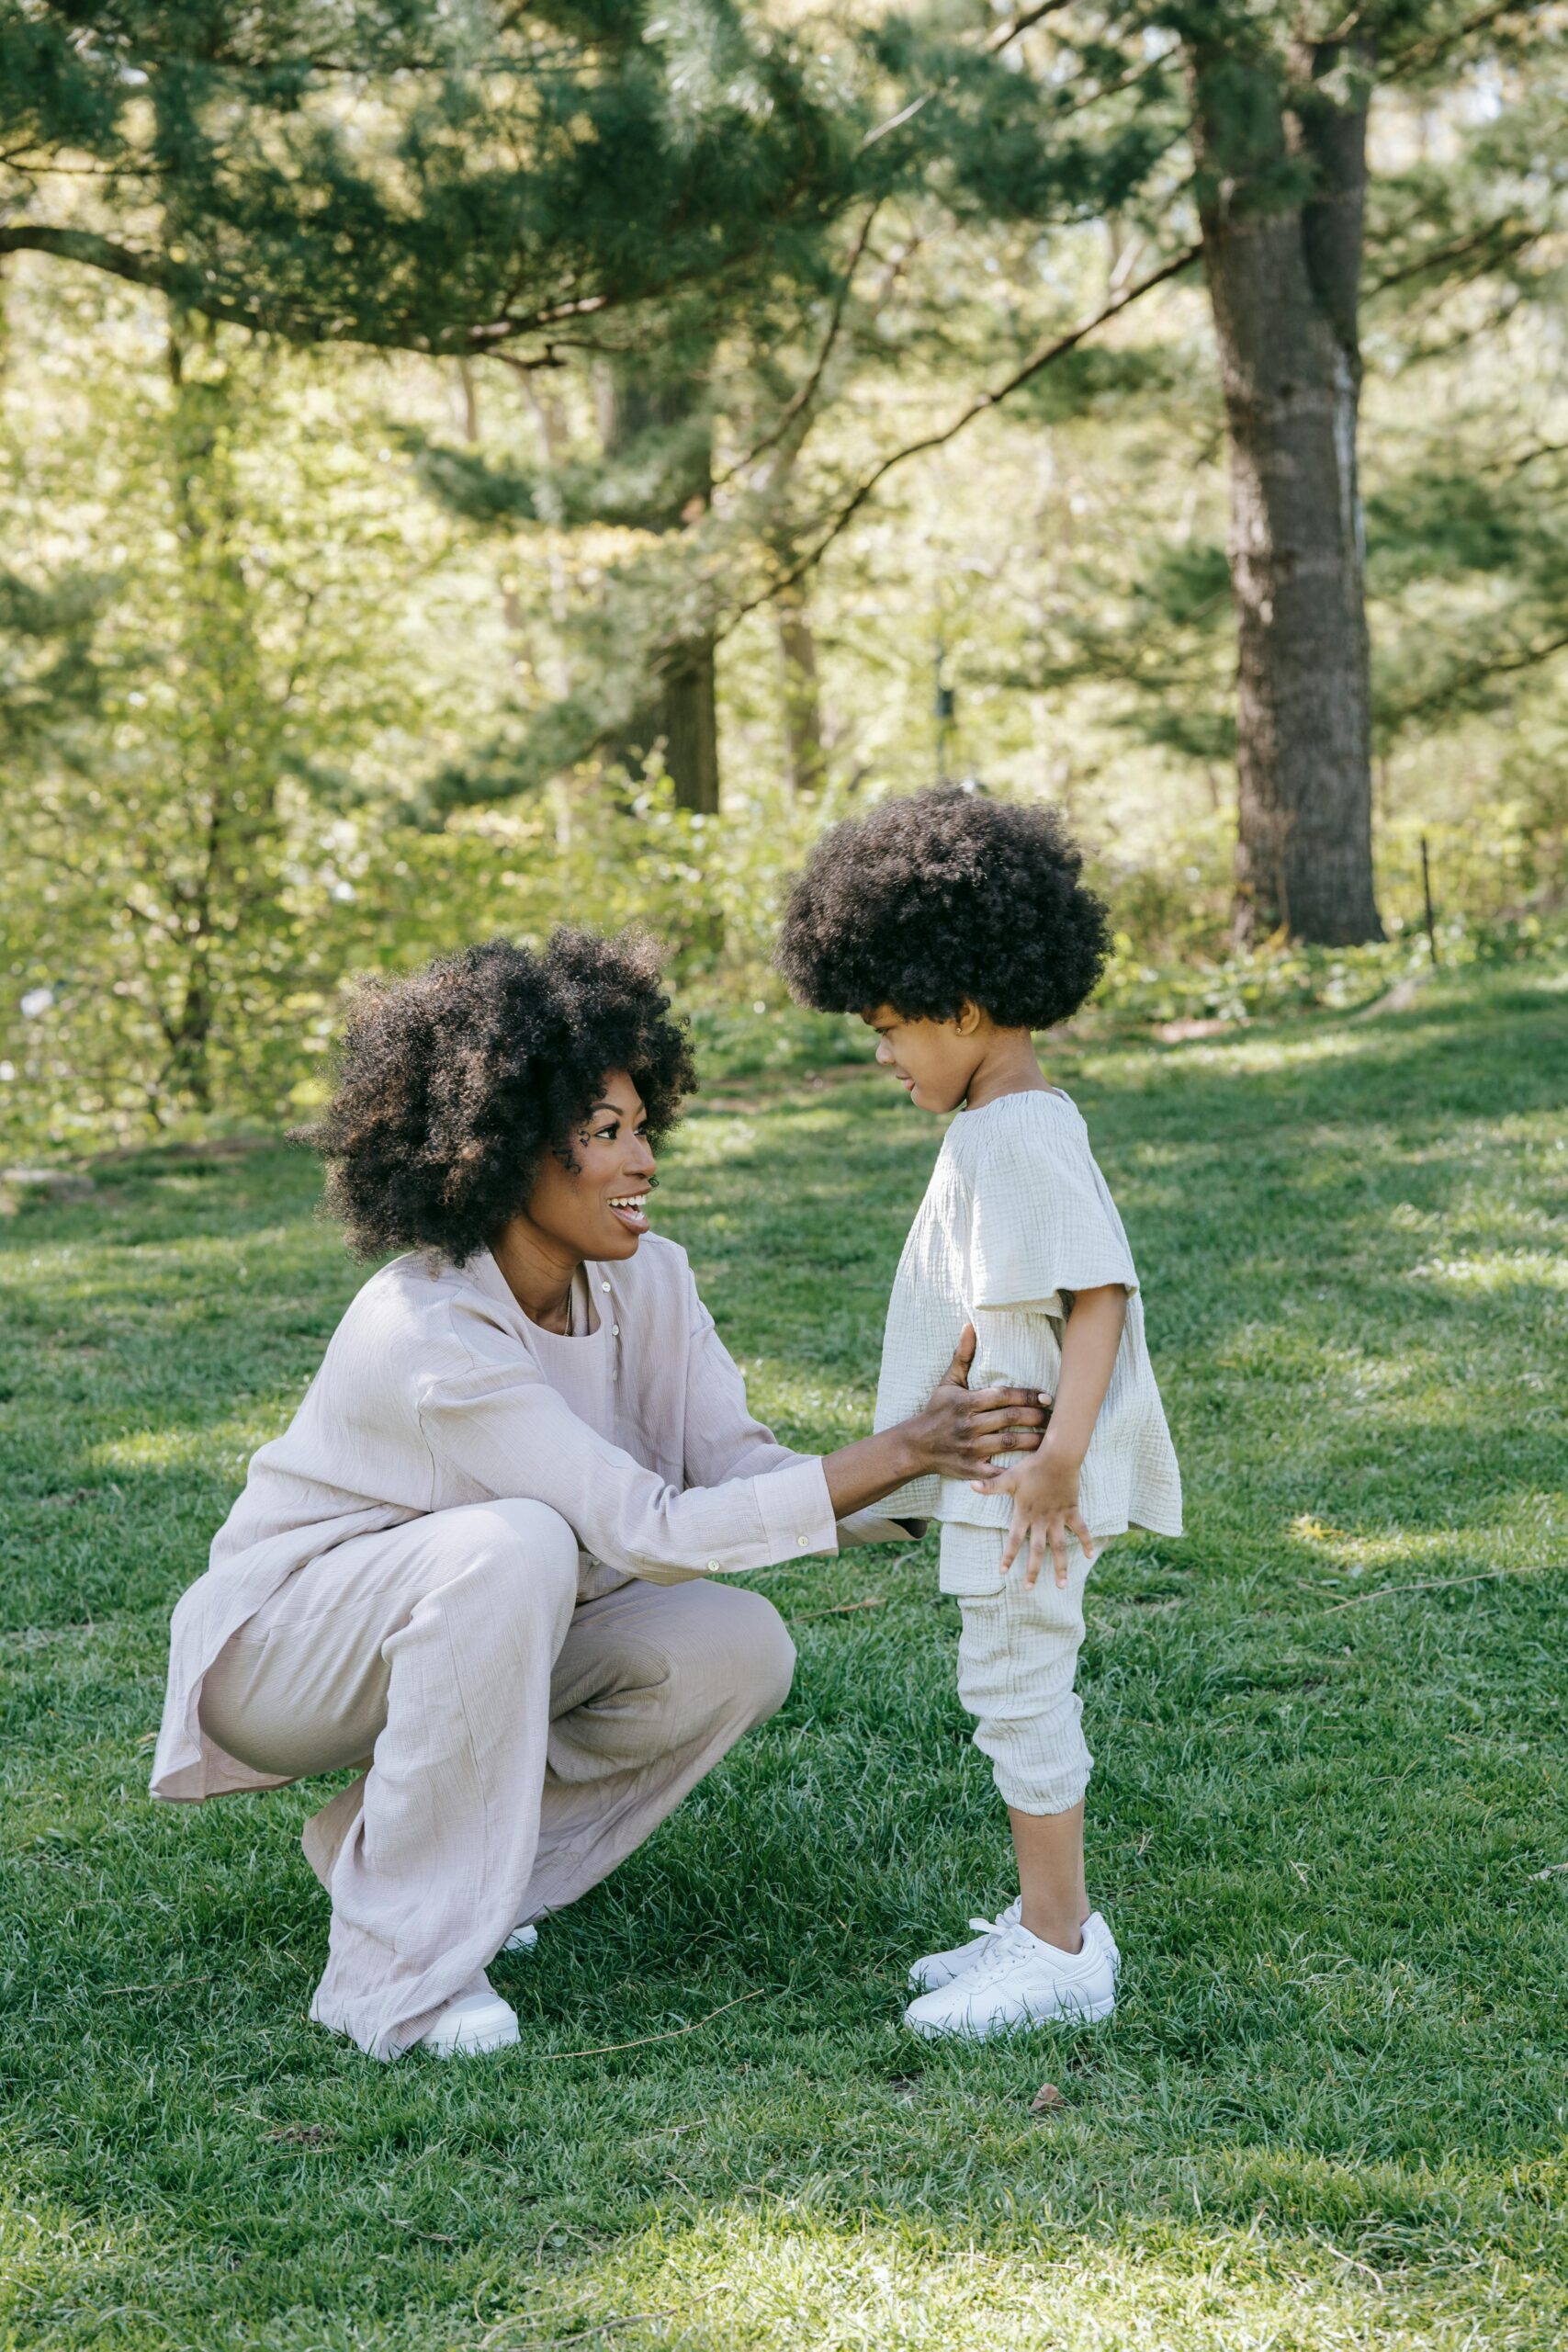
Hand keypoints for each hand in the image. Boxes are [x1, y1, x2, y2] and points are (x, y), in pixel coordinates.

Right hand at [908, 1323, 1050, 1483]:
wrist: (916, 1447)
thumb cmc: (936, 1411)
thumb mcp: (947, 1382)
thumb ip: (962, 1355)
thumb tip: (969, 1326)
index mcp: (966, 1403)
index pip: (1002, 1396)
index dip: (1027, 1395)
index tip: (1047, 1396)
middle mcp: (969, 1425)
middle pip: (1010, 1419)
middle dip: (1035, 1416)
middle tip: (1055, 1415)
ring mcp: (971, 1449)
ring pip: (1010, 1443)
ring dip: (1034, 1440)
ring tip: (1052, 1437)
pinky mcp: (972, 1470)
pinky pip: (999, 1471)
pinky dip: (1016, 1470)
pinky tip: (1034, 1466)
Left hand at [970, 1439, 1094, 1589]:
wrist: (1058, 1457)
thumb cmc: (1032, 1467)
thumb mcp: (1008, 1477)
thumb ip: (991, 1486)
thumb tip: (970, 1485)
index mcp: (1024, 1514)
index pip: (1014, 1540)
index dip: (1008, 1556)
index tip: (1003, 1572)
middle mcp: (1041, 1520)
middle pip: (1037, 1550)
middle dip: (1033, 1570)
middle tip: (1029, 1588)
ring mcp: (1058, 1517)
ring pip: (1060, 1547)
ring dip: (1060, 1567)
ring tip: (1061, 1585)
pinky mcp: (1072, 1511)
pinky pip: (1081, 1530)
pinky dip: (1086, 1542)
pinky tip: (1090, 1556)